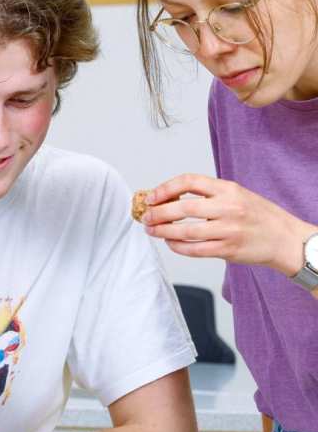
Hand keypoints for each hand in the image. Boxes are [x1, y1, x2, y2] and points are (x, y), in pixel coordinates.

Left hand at [142, 174, 312, 274]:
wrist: (285, 238)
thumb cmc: (257, 215)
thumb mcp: (237, 194)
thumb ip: (208, 194)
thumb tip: (168, 197)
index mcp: (229, 189)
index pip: (189, 181)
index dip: (166, 188)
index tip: (152, 196)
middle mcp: (229, 208)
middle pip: (183, 208)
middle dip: (158, 213)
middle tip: (146, 216)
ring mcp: (229, 230)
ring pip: (186, 232)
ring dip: (163, 232)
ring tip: (152, 230)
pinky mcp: (228, 250)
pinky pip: (195, 250)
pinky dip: (178, 247)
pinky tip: (170, 243)